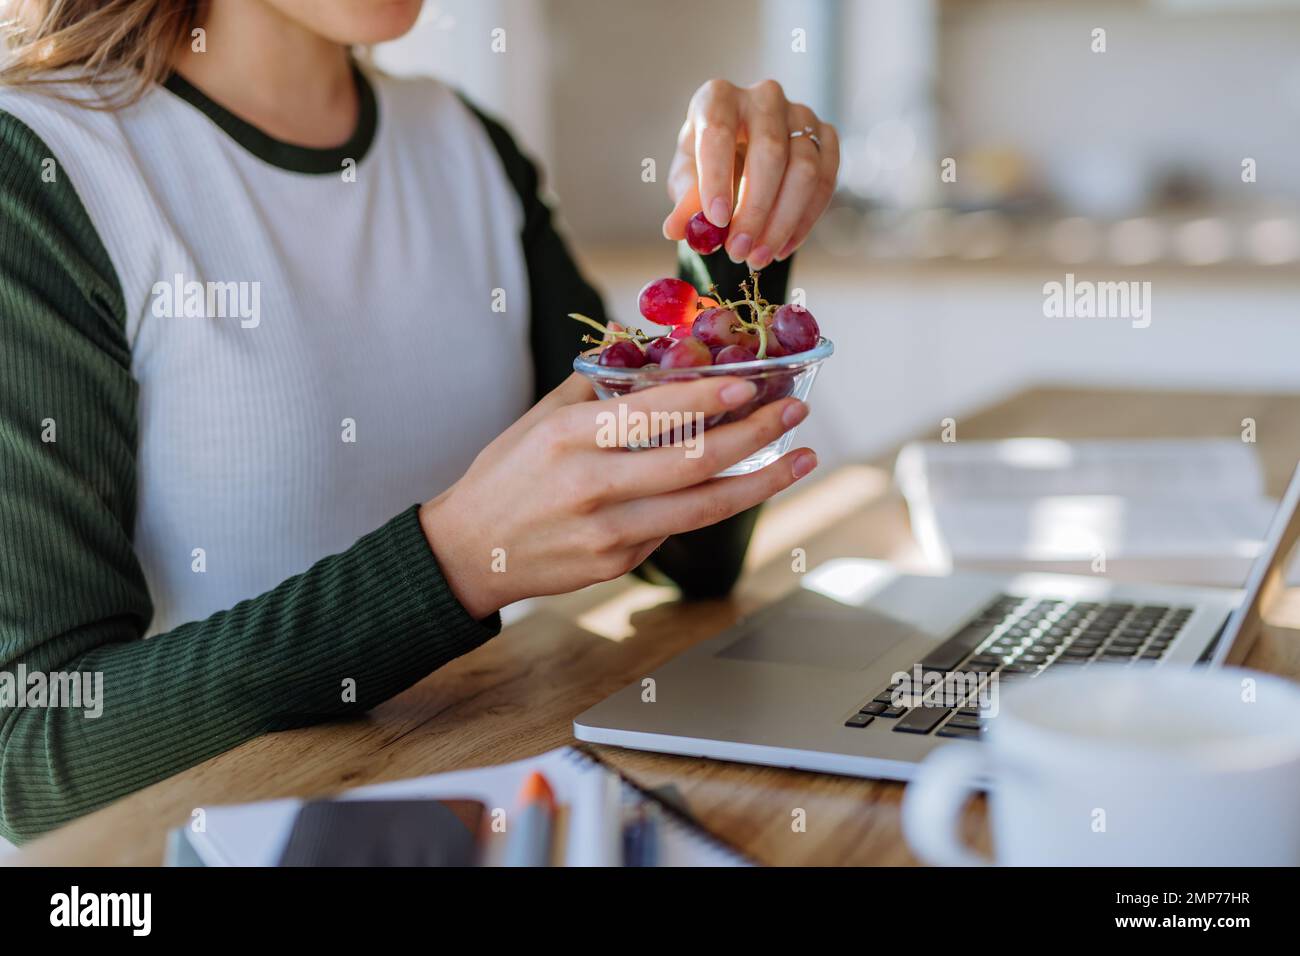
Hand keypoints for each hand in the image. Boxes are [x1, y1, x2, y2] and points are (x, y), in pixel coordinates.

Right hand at [419, 373, 817, 618]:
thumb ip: (596, 389)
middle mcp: (590, 484)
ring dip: (760, 482)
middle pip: (691, 460)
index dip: (705, 397)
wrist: (469, 553)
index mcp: (568, 436)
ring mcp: (606, 531)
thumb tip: (656, 357)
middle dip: (753, 434)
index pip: (650, 412)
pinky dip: (710, 504)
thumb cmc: (506, 474)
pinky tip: (741, 484)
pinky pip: (675, 528)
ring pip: (700, 506)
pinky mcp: (615, 564)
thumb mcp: (539, 420)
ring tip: (801, 459)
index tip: (750, 380)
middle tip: (794, 411)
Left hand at [663, 78, 839, 270]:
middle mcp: (763, 98)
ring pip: (804, 169)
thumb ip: (685, 202)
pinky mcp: (825, 135)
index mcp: (718, 98)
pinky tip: (782, 247)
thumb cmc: (708, 166)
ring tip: (759, 257)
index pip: (718, 132)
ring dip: (782, 222)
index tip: (715, 221)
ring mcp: (800, 114)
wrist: (742, 157)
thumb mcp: (688, 181)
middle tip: (738, 252)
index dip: (717, 178)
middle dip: (754, 210)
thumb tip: (676, 229)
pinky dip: (805, 220)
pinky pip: (826, 180)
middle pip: (769, 152)